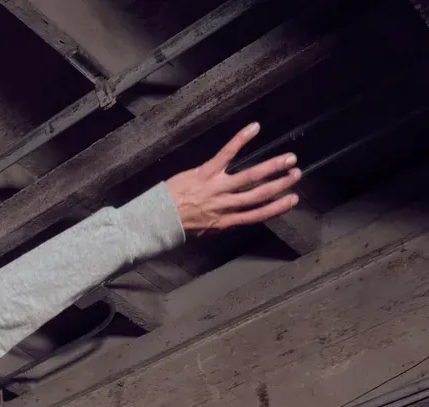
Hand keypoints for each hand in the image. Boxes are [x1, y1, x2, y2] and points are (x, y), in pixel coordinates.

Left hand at [165, 123, 300, 235]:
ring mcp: (216, 187)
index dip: (277, 207)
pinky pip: (227, 153)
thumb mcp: (203, 231)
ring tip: (289, 159)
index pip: (257, 215)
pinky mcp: (206, 172)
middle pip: (258, 195)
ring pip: (249, 177)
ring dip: (271, 167)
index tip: (293, 199)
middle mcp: (224, 206)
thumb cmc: (179, 225)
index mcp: (225, 221)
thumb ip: (221, 222)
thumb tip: (235, 217)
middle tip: (296, 174)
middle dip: (280, 185)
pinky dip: (241, 139)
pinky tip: (255, 127)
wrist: (158, 219)